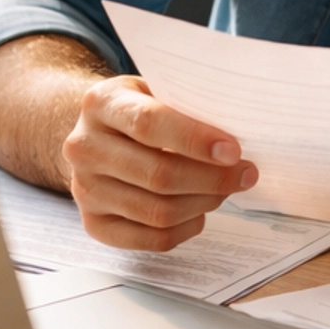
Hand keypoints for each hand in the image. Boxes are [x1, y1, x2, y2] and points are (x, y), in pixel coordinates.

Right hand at [62, 74, 258, 251]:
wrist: (98, 135)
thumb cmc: (140, 110)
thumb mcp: (156, 90)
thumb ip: (187, 106)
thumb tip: (239, 132)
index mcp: (100, 104)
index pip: (149, 124)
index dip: (195, 140)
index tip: (233, 151)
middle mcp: (84, 148)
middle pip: (157, 175)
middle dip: (212, 178)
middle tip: (245, 174)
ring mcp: (85, 189)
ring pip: (158, 212)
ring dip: (203, 203)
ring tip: (224, 190)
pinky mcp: (95, 224)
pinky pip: (152, 238)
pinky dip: (186, 228)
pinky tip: (200, 211)